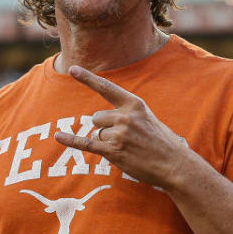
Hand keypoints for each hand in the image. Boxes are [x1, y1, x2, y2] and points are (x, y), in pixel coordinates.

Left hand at [54, 66, 189, 188]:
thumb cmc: (161, 142)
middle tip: (126, 139)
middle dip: (105, 129)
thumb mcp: (147, 118)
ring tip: (127, 149)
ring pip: (97, 134)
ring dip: (107, 143)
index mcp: (134, 104)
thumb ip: (126, 113)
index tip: (73, 69)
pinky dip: (71, 140)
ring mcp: (119, 134)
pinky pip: (87, 143)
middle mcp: (125, 116)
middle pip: (96, 118)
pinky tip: (58, 136)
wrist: (174, 164)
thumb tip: (98, 119)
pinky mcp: (114, 151)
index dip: (88, 78)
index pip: (106, 88)